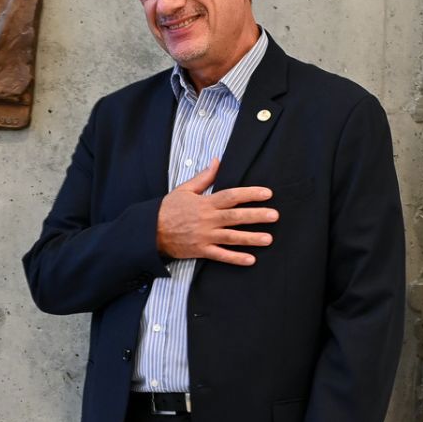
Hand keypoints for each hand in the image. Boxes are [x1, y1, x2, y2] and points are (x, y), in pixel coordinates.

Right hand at [155, 163, 276, 265]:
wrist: (148, 231)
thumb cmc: (167, 209)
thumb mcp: (184, 190)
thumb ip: (204, 178)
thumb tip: (217, 161)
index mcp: (204, 203)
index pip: (231, 196)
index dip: (249, 194)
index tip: (267, 193)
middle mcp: (206, 220)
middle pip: (235, 217)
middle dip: (256, 216)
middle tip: (274, 215)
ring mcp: (203, 236)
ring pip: (231, 237)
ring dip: (250, 238)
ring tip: (269, 239)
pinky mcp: (199, 250)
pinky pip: (220, 256)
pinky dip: (235, 258)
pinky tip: (250, 259)